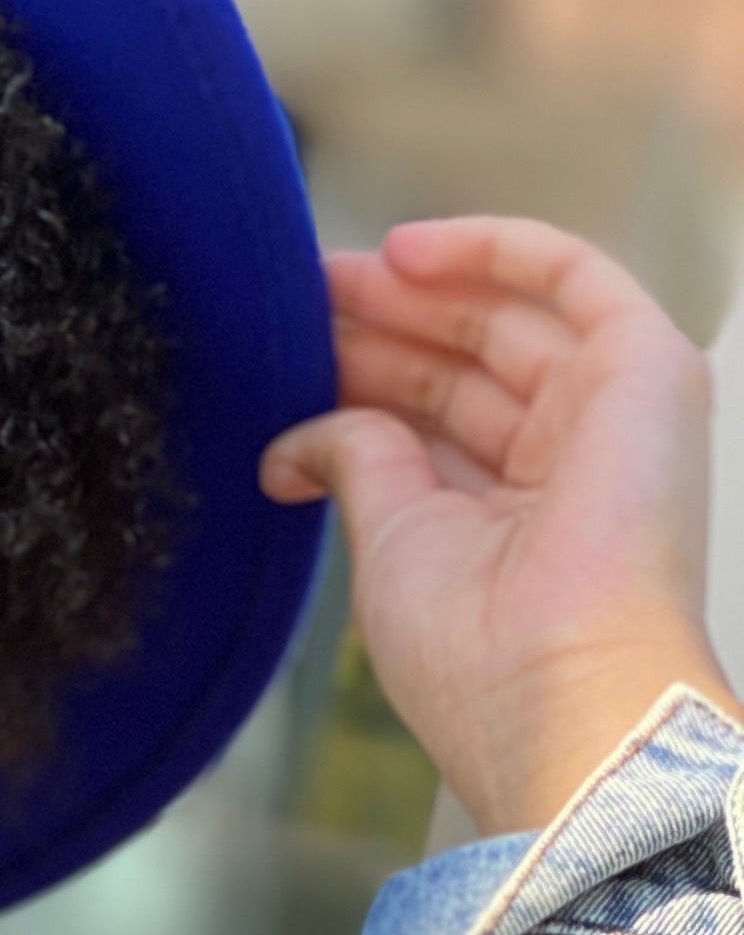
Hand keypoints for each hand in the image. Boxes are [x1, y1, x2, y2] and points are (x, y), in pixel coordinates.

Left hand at [260, 216, 742, 836]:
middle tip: (296, 304)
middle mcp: (570, 463)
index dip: (363, 380)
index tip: (289, 356)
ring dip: (413, 293)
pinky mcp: (647, 367)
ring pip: (505, 320)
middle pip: (465, 368)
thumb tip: (295, 438)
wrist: (557, 685)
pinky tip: (403, 252)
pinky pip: (572, 276)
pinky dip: (491, 249)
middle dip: (379, 330)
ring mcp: (611, 413)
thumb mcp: (392, 543)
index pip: (435, 424)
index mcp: (516, 522)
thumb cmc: (476, 652)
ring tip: (324, 279)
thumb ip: (358, 464)